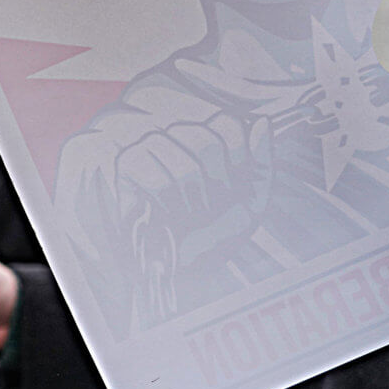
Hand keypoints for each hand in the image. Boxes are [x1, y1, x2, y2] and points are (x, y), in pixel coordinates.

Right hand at [115, 114, 271, 291]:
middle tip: (211, 206)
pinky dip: (164, 198)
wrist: (184, 266)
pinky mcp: (127, 165)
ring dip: (190, 194)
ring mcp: (150, 148)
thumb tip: (261, 121)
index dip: (237, 158)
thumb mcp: (252, 199)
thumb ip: (260, 160)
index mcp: (209, 138)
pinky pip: (149, 172)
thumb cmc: (216, 232)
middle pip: (204, 138)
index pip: (227, 123)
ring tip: (188, 212)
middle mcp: (179, 136)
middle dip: (215, 182)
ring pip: (179, 158)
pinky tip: (166, 211)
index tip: (235, 189)